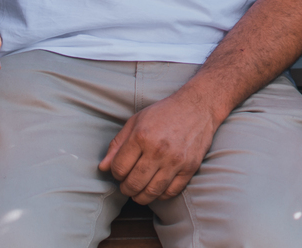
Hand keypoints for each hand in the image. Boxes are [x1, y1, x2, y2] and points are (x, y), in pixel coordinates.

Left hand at [98, 87, 219, 204]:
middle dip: (126, 188)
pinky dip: (161, 195)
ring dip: (141, 196)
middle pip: (133, 184)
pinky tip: (157, 187)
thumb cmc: (164, 113)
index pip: (118, 169)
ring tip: (140, 190)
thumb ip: (117, 145)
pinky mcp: (190, 167)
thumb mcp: (136, 121)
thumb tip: (103, 168)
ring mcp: (175, 160)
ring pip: (151, 192)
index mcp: (141, 136)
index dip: (115, 173)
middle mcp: (158, 150)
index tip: (121, 171)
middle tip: (128, 185)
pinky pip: (171, 192)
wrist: (198, 106)